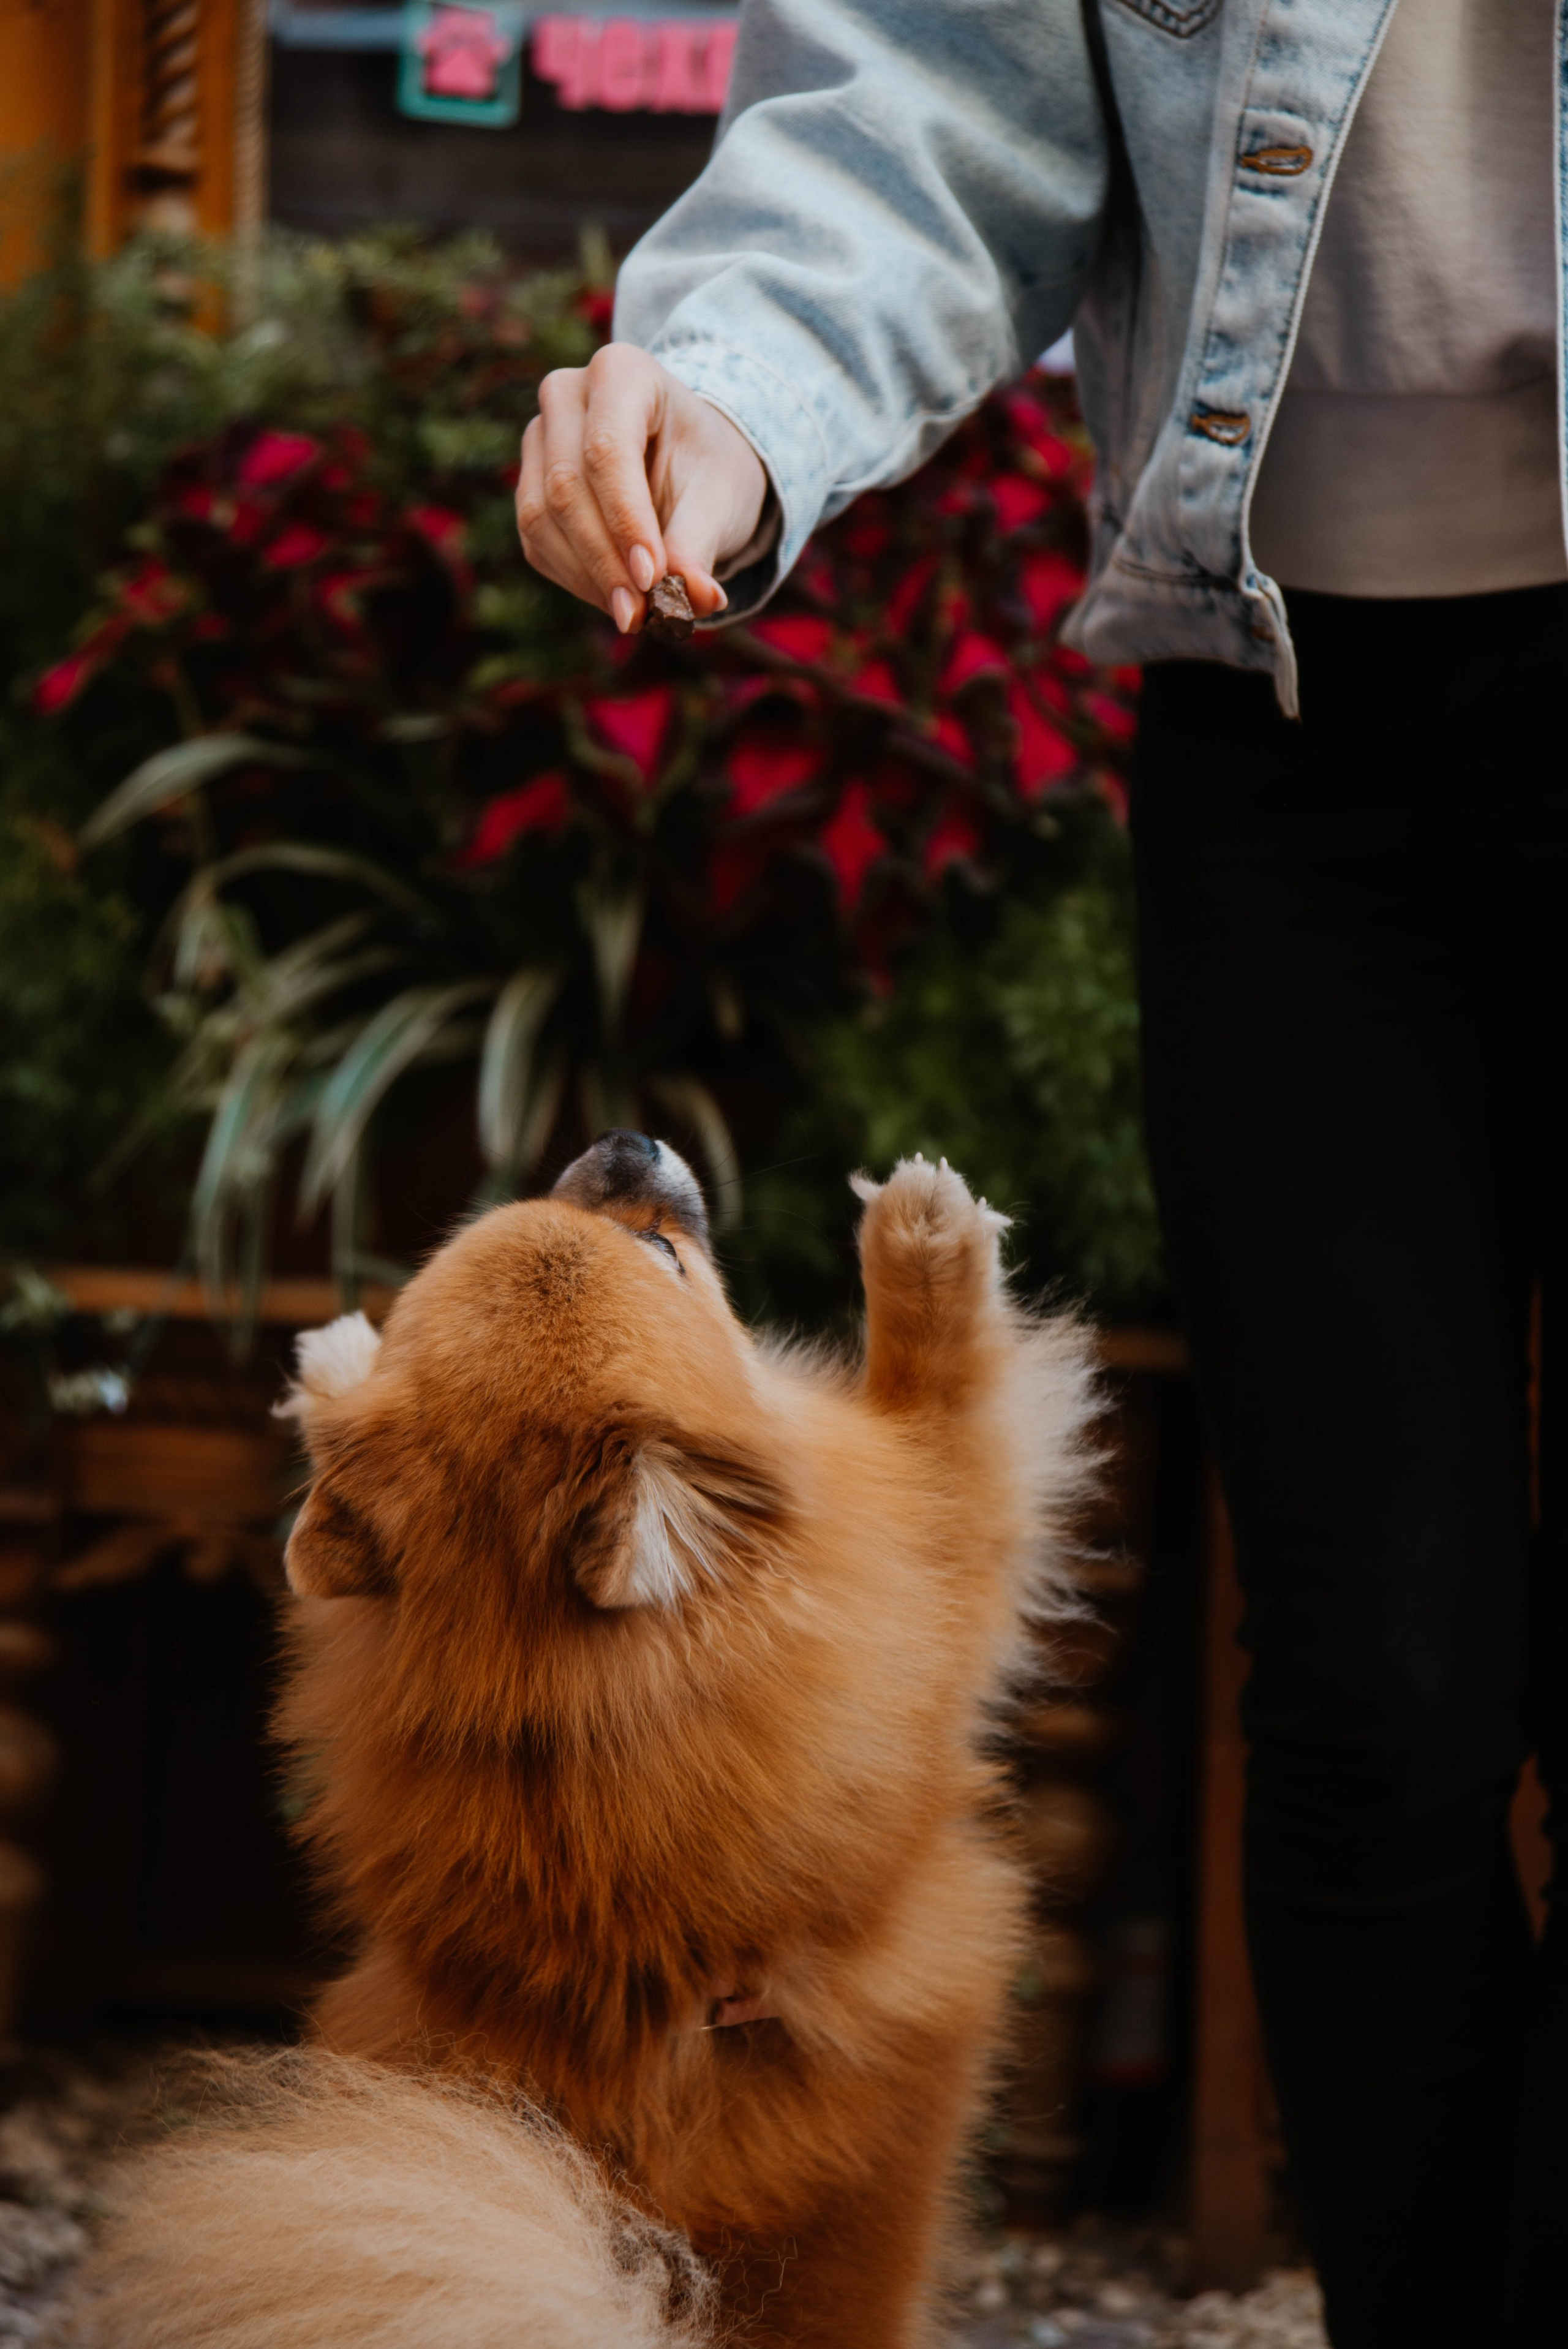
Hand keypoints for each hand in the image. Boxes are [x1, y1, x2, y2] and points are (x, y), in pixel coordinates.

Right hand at [516, 344, 768, 631]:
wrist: (691, 462)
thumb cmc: (709, 469)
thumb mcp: (720, 501)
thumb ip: (699, 547)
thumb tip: (693, 601)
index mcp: (621, 371)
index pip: (607, 450)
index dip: (625, 521)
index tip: (653, 581)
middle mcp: (565, 393)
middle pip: (566, 486)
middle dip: (604, 561)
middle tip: (642, 617)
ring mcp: (538, 438)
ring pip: (541, 518)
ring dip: (588, 577)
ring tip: (638, 615)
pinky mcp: (528, 485)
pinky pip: (536, 542)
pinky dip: (576, 579)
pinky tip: (615, 597)